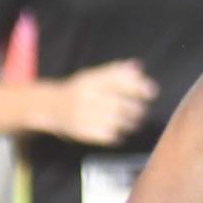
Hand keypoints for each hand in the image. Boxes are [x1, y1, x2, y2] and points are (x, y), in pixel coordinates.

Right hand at [37, 60, 158, 145]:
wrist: (51, 108)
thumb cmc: (78, 91)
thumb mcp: (93, 76)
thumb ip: (115, 71)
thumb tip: (138, 67)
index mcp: (91, 81)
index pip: (120, 81)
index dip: (139, 86)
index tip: (152, 92)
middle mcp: (88, 98)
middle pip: (123, 105)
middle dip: (138, 109)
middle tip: (141, 110)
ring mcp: (86, 116)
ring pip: (120, 122)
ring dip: (132, 122)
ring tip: (133, 121)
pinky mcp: (86, 133)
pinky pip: (112, 135)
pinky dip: (119, 133)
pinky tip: (118, 130)